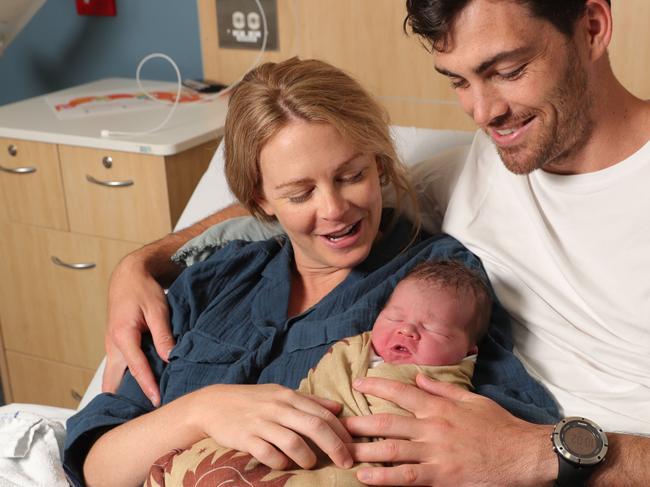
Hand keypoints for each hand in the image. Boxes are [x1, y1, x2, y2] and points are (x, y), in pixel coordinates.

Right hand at [102, 252, 175, 405]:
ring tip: (141, 408)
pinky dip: (126, 380)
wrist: (129, 276)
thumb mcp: (158, 309)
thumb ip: (163, 334)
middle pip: (113, 381)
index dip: (147, 387)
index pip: (136, 368)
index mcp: (122, 336)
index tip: (157, 402)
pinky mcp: (116, 346)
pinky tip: (141, 388)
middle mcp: (113, 345)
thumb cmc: (142, 290)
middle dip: (123, 399)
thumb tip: (169, 358)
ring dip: (124, 391)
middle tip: (139, 416)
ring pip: (113, 377)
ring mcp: (112, 347)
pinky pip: (119, 368)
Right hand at [189, 383, 353, 470]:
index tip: (353, 447)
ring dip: (308, 457)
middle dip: (335, 447)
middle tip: (346, 463)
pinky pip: (268, 453)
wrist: (213, 404)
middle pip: (315, 426)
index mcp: (289, 396)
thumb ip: (310, 401)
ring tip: (311, 464)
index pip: (323, 413)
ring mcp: (261, 422)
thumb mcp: (281, 394)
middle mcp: (277, 407)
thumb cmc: (252, 400)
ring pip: (293, 441)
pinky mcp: (245, 438)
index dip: (341, 432)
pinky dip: (280, 462)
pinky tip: (284, 465)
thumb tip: (338, 409)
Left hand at [343, 375, 555, 485]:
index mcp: (438, 406)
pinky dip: (384, 477)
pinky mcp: (441, 475)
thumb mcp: (471, 399)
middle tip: (337, 424)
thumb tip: (418, 378)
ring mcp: (435, 452)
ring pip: (391, 449)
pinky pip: (406, 476)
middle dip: (360, 422)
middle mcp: (432, 426)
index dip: (375, 386)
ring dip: (364, 450)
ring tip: (342, 451)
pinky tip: (365, 477)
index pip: (400, 392)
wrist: (522, 452)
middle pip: (388, 421)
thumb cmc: (498, 425)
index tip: (356, 384)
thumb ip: (441, 388)